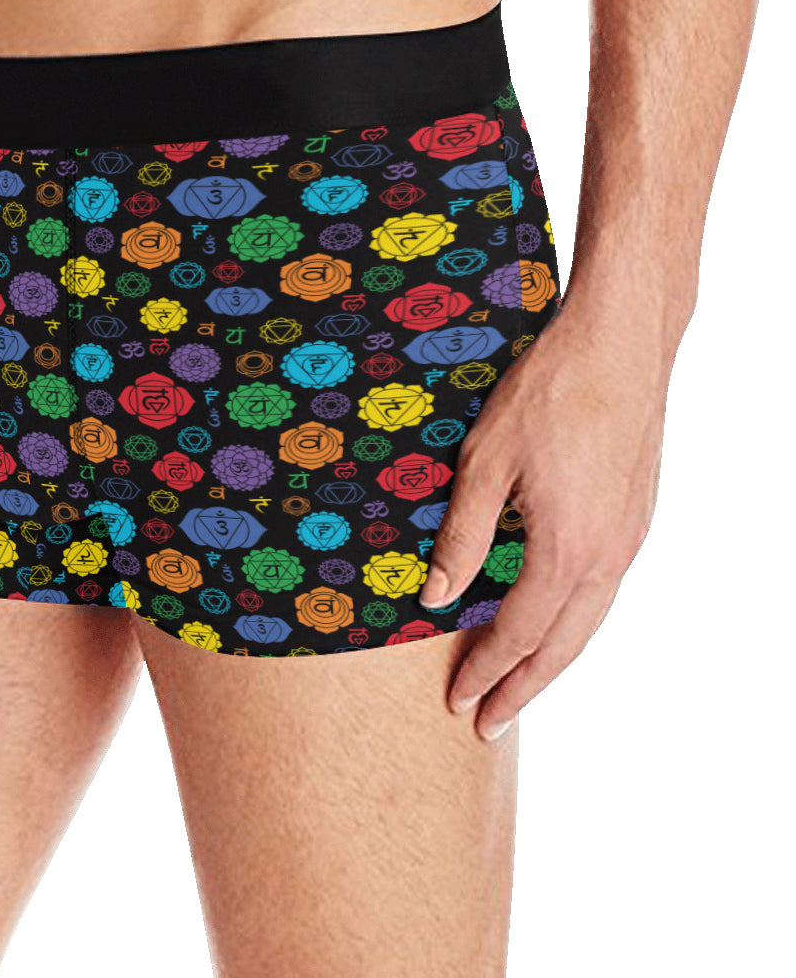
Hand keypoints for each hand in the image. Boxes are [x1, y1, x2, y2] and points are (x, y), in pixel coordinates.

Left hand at [419, 302, 670, 740]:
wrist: (620, 345)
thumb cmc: (547, 394)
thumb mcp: (484, 463)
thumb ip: (461, 537)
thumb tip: (436, 598)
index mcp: (566, 549)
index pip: (517, 634)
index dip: (484, 673)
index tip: (457, 703)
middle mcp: (607, 556)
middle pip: (561, 647)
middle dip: (521, 690)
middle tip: (487, 726)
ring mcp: (628, 538)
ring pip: (588, 623)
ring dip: (550, 661)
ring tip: (517, 689)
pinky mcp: (634, 517)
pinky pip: (602, 591)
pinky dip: (572, 623)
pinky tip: (551, 623)